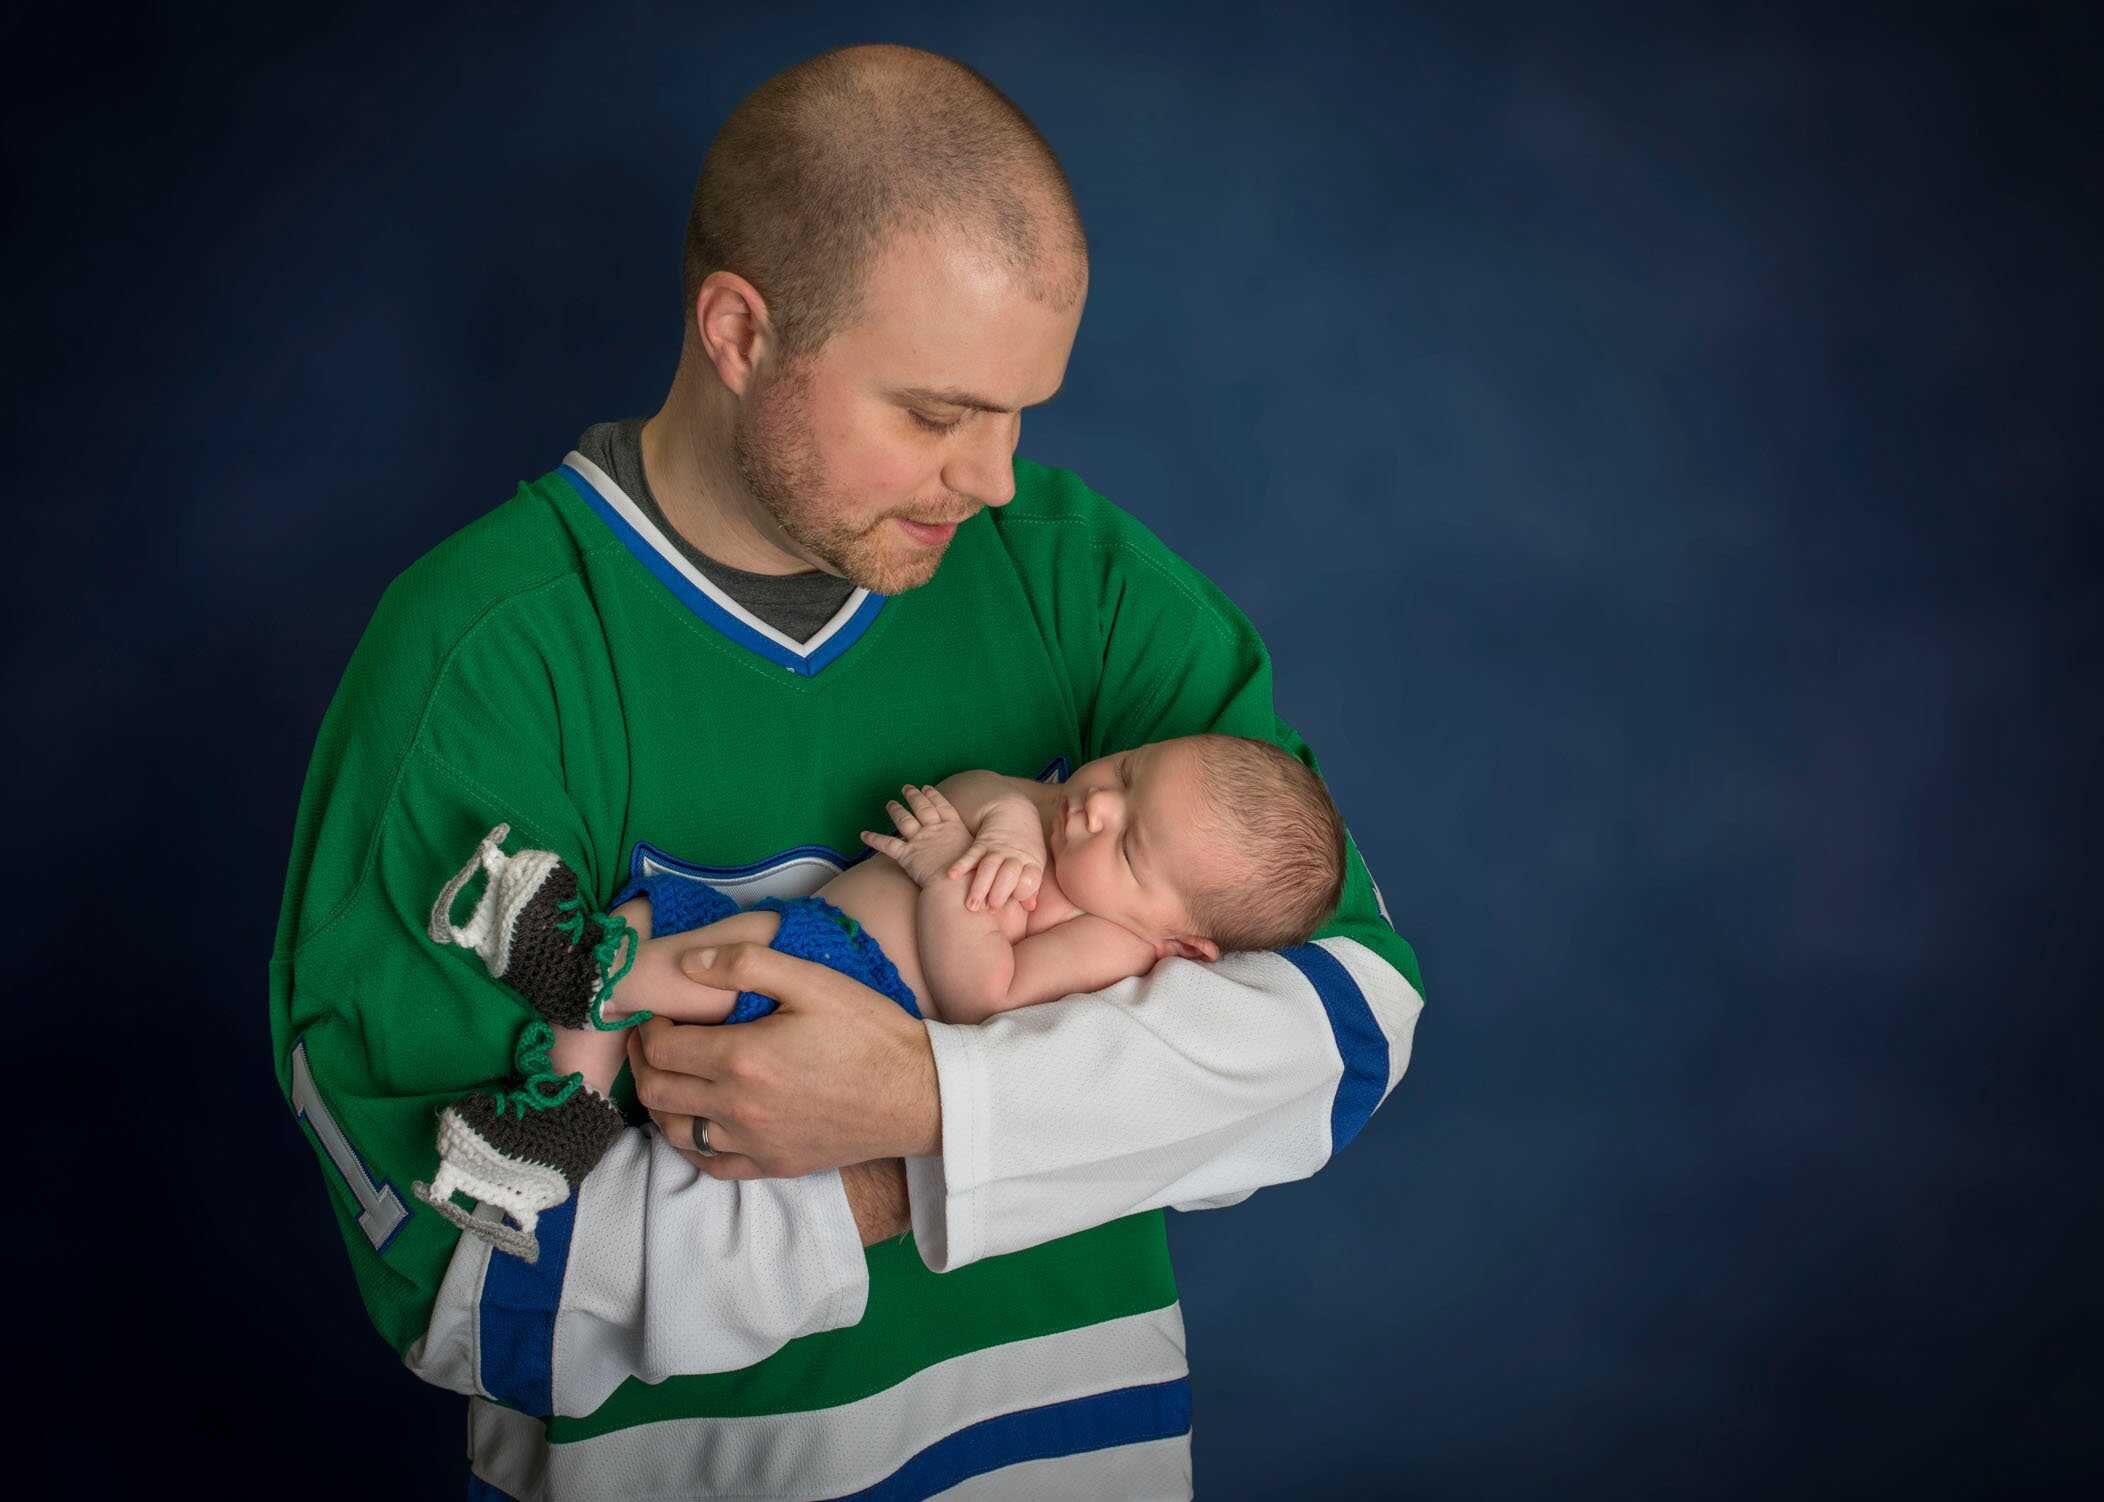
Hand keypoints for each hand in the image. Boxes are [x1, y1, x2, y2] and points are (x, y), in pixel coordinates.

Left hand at [624, 940, 941, 1179]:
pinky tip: (696, 1122)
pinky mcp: (773, 1165)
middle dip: (643, 1061)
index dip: (648, 1026)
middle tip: (651, 1038)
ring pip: (675, 1132)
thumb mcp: (813, 980)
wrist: (919, 1095)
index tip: (656, 1012)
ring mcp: (753, 1143)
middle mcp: (737, 1107)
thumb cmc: (870, 1032)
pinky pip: (710, 1164)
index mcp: (742, 1058)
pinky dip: (689, 1144)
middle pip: (656, 1092)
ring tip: (668, 1075)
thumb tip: (688, 962)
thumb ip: (746, 963)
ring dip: (659, 1102)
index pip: (662, 1047)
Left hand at [860, 783, 973, 889]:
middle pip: (922, 807)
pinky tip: (863, 835)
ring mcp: (920, 840)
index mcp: (954, 827)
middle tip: (907, 788)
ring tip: (890, 803)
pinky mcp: (907, 855)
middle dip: (913, 796)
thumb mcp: (977, 855)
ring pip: (904, 820)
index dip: (933, 796)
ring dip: (896, 810)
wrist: (956, 887)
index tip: (927, 787)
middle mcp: (935, 829)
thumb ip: (970, 848)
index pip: (941, 806)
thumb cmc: (971, 875)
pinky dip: (874, 839)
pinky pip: (886, 844)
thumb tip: (973, 849)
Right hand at [947, 795, 1046, 911]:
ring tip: (971, 905)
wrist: (1014, 812)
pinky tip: (952, 875)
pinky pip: (971, 854)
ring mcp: (998, 849)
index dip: (1021, 892)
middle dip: (999, 892)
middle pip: (1008, 875)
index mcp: (1031, 863)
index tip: (1012, 905)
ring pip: (989, 867)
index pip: (1030, 880)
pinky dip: (962, 864)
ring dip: (980, 886)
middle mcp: (1015, 856)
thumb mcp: (1033, 864)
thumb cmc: (1024, 846)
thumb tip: (1030, 907)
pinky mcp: (982, 842)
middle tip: (988, 909)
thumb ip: (1031, 886)